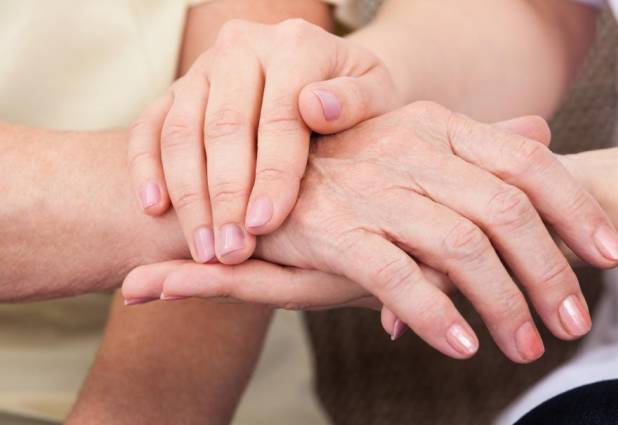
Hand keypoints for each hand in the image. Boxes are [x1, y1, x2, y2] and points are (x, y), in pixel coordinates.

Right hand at [125, 102, 617, 362]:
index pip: (528, 163)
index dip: (577, 209)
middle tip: (572, 322)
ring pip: (462, 249)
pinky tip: (459, 345)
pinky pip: (398, 276)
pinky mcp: (334, 232)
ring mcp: (372, 189)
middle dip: (549, 273)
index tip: (610, 256)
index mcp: (438, 127)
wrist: (257, 179)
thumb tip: (541, 132)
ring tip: (525, 346)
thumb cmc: (350, 174)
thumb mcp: (416, 151)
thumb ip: (477, 146)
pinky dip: (433, 313)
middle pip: (507, 212)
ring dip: (503, 304)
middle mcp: (411, 151)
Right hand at [127, 18, 398, 263]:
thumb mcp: (377, 94)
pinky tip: (154, 210)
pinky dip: (146, 167)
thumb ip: (355, 101)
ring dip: (188, 196)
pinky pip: (150, 126)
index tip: (264, 224)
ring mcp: (203, 68)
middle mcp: (241, 47)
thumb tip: (315, 106)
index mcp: (294, 45)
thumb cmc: (357, 100)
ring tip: (201, 250)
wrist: (328, 78)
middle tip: (229, 252)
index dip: (270, 175)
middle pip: (222, 127)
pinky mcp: (178, 90)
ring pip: (181, 131)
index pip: (277, 117)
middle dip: (225, 197)